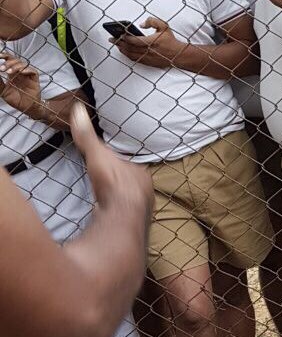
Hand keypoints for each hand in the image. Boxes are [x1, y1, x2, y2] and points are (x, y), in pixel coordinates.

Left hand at [0, 52, 39, 114]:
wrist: (26, 109)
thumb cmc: (15, 100)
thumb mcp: (3, 91)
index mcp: (11, 72)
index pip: (7, 59)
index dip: (3, 55)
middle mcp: (19, 71)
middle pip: (14, 59)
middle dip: (7, 62)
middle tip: (1, 69)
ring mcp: (27, 74)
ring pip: (22, 64)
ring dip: (14, 66)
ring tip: (8, 72)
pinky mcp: (35, 79)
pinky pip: (32, 70)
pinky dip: (26, 69)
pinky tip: (21, 72)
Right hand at [69, 103, 151, 220]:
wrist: (121, 217)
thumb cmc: (113, 182)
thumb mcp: (98, 154)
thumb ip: (88, 136)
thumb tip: (78, 110)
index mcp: (142, 174)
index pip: (132, 165)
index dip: (122, 163)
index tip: (113, 163)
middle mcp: (147, 192)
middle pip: (133, 183)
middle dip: (123, 181)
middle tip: (111, 181)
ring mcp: (142, 211)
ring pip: (131, 201)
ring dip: (120, 198)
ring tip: (108, 196)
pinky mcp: (133, 227)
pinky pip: (125, 216)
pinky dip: (118, 213)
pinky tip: (110, 213)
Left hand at [111, 18, 184, 67]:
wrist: (178, 55)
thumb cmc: (171, 41)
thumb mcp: (163, 26)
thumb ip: (152, 21)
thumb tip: (142, 24)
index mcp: (151, 42)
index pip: (134, 41)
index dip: (125, 38)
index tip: (119, 34)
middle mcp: (148, 52)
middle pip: (130, 48)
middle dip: (120, 43)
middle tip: (112, 39)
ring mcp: (148, 59)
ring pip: (132, 55)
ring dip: (123, 50)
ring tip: (117, 45)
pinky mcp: (149, 63)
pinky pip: (136, 60)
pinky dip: (128, 56)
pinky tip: (125, 52)